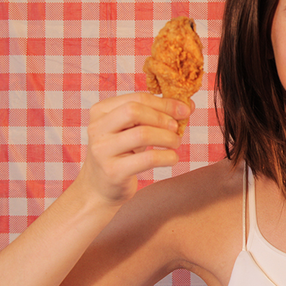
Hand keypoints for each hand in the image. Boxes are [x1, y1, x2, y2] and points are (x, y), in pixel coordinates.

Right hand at [77, 92, 191, 206]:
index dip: (165, 103)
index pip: (138, 98)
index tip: (185, 110)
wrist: (101, 187)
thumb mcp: (134, 129)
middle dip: (163, 118)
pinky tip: (172, 158)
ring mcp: (102, 151)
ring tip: (175, 143)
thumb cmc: (123, 152)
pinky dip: (167, 156)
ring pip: (143, 134)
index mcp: (101, 111)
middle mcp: (97, 128)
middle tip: (176, 129)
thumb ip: (157, 114)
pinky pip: (148, 159)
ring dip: (168, 138)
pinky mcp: (113, 171)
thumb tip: (188, 105)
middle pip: (135, 111)